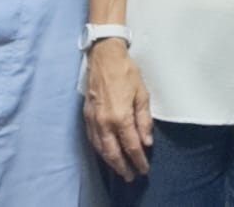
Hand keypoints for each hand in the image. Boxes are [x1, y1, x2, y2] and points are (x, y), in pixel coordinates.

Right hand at [82, 41, 152, 181]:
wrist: (104, 57)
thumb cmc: (126, 72)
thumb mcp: (142, 94)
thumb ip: (144, 120)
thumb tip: (146, 141)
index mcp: (121, 117)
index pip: (132, 146)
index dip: (138, 160)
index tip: (144, 169)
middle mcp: (104, 122)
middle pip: (113, 153)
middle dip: (123, 166)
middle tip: (131, 176)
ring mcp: (93, 120)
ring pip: (101, 148)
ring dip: (110, 161)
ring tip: (119, 169)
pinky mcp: (87, 115)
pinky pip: (92, 139)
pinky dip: (99, 150)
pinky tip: (105, 153)